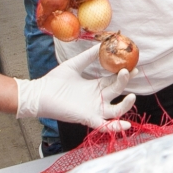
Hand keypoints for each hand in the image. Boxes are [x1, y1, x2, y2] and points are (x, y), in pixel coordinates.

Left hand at [15, 47, 135, 127]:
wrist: (39, 93)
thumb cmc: (54, 81)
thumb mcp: (74, 64)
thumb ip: (88, 56)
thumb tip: (101, 45)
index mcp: (95, 86)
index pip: (114, 80)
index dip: (124, 73)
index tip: (133, 64)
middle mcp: (97, 98)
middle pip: (117, 91)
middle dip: (126, 82)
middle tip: (131, 71)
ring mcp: (93, 109)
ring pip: (115, 110)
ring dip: (125, 105)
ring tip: (132, 95)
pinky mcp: (87, 118)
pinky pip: (104, 125)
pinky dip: (116, 128)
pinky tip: (127, 125)